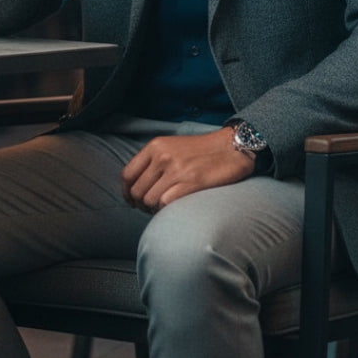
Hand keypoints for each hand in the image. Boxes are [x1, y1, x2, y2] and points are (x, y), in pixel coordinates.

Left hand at [121, 128, 255, 211]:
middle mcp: (162, 157)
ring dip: (153, 209)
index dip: (126, 193)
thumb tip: (138, 186)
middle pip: (137, 191)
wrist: (231, 148)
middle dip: (141, 205)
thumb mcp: (171, 147)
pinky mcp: (191, 182)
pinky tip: (173, 208)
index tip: (132, 201)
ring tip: (163, 208)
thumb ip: (153, 161)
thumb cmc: (201, 151)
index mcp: (155, 146)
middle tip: (151, 208)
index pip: (127, 175)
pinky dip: (166, 210)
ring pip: (149, 200)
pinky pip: (165, 203)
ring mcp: (176, 169)